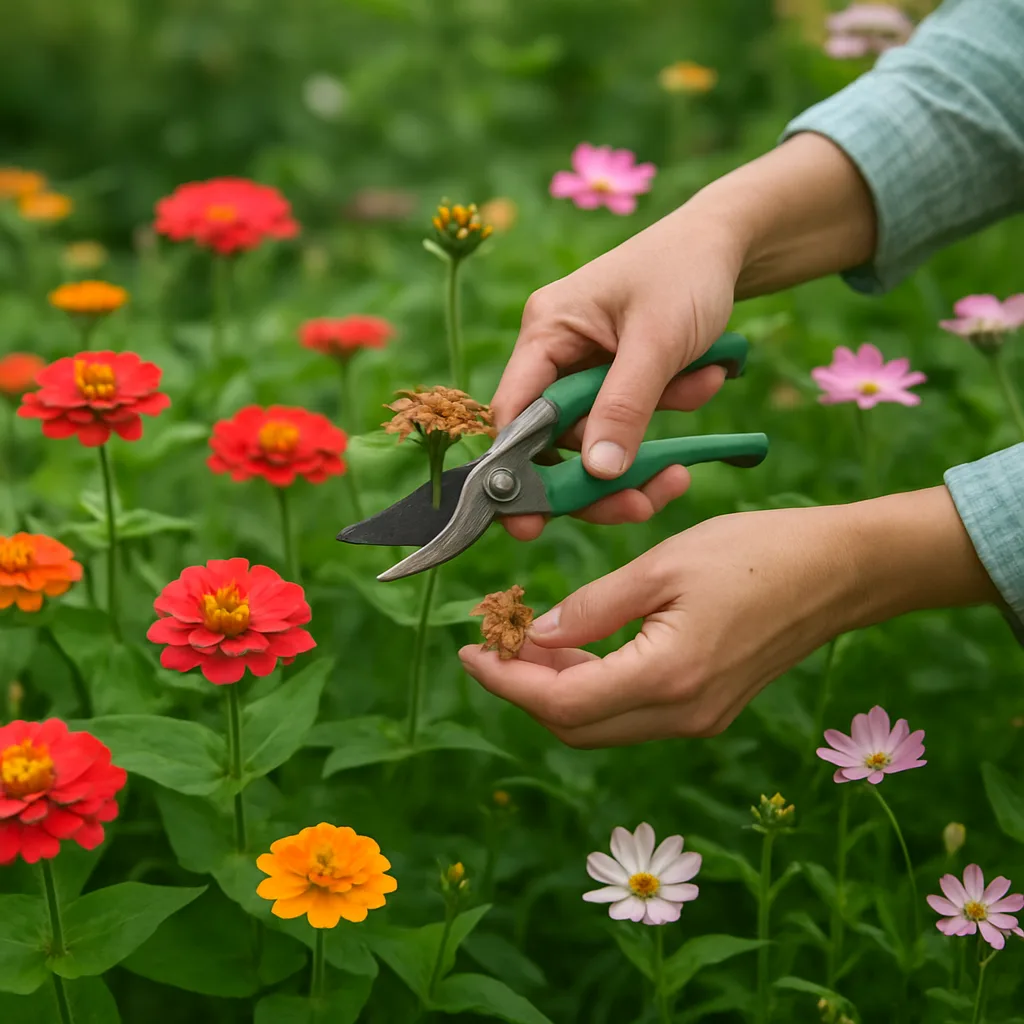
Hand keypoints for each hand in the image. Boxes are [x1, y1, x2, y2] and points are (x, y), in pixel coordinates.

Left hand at [460, 488, 996, 746]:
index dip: (504, 680)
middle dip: (524, 688)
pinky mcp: (708, 709)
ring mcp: (698, 719)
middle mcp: (681, 715)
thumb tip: (537, 634)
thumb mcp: (662, 565)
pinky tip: (578, 647)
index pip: (560, 703)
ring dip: (557, 689)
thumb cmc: (756, 553)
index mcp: (667, 678)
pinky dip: (593, 687)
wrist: (840, 572)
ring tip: (530, 639)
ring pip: (601, 724)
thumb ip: (593, 606)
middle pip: (575, 726)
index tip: (469, 648)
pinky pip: (631, 713)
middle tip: (496, 639)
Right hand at [492, 208, 739, 540]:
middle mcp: (554, 353)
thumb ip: (624, 408)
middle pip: (553, 442)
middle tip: (640, 505)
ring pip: (593, 442)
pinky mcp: (611, 382)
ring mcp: (582, 370)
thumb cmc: (686, 273)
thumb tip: (595, 475)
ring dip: (643, 446)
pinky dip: (660, 423)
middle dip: (597, 477)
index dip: (514, 470)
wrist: (726, 245)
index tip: (528, 521)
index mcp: (546, 330)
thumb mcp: (658, 341)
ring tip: (696, 407)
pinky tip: (702, 383)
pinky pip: (624, 425)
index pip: (512, 412)